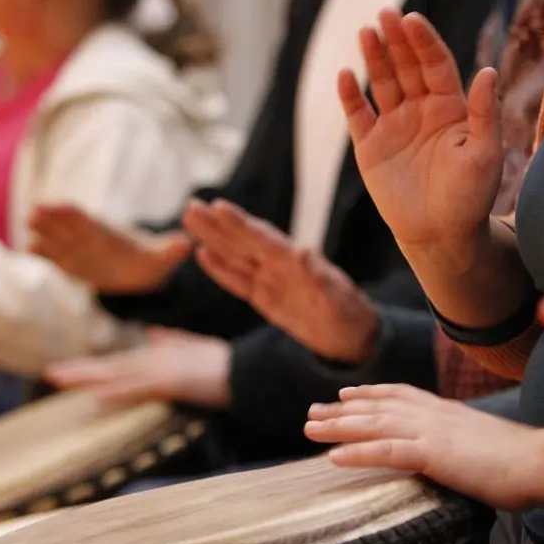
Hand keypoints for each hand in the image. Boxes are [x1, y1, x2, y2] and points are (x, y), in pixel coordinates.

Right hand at [29, 204, 193, 292]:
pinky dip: (44, 255)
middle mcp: (89, 238)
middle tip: (32, 214)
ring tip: (28, 235)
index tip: (56, 207)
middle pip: (67, 226)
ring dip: (44, 237)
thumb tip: (187, 244)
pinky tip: (30, 249)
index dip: (71, 214)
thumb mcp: (163, 257)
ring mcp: (78, 250)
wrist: (143, 271)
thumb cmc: (152, 261)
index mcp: (108, 233)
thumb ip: (171, 250)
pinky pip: (55, 258)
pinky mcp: (72, 264)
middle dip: (51, 220)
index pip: (86, 220)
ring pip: (57, 240)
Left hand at [45, 327, 231, 408]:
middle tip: (50, 374)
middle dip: (81, 370)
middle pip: (111, 366)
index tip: (67, 371)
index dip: (93, 367)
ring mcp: (162, 370)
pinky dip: (119, 391)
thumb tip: (154, 335)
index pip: (119, 363)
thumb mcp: (195, 350)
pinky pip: (140, 388)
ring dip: (89, 376)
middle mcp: (155, 360)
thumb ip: (174, 341)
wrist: (248, 369)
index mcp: (158, 356)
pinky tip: (98, 395)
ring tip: (60, 379)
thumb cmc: (224, 363)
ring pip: (118, 374)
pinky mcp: (173, 382)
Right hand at [184, 198, 380, 363]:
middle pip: (244, 242)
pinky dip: (221, 268)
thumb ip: (320, 279)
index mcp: (298, 262)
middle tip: (190, 206)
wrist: (353, 338)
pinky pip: (238, 281)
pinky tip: (202, 254)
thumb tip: (302, 252)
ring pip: (236, 256)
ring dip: (213, 239)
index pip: (264, 240)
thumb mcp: (338, 301)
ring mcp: (272, 280)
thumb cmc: (350, 317)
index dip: (242, 225)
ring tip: (190, 218)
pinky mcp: (266, 298)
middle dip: (218, 225)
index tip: (219, 207)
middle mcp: (281, 266)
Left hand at [304, 383, 543, 510]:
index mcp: (449, 412)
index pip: (401, 396)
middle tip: (311, 412)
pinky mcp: (435, 454)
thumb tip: (460, 454)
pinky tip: (333, 458)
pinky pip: (388, 451)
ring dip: (339, 427)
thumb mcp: (487, 445)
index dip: (371, 394)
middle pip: (379, 407)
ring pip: (375, 425)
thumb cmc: (525, 461)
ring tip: (310, 429)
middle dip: (342, 410)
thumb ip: (467, 445)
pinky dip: (358, 453)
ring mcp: (434, 433)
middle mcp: (436, 416)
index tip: (346, 394)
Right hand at [340, 10, 503, 270]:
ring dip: (374, 58)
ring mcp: (394, 126)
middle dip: (397, 40)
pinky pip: (358, 115)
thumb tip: (487, 71)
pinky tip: (346, 75)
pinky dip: (351, 96)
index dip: (424, 42)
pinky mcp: (371, 147)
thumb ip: (483, 112)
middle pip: (407, 66)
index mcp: (450, 107)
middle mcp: (420, 110)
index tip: (413, 20)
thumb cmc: (470, 197)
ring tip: (366, 33)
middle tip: (385, 15)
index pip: (436, 64)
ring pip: (382, 83)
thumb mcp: (484, 154)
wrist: (441, 235)